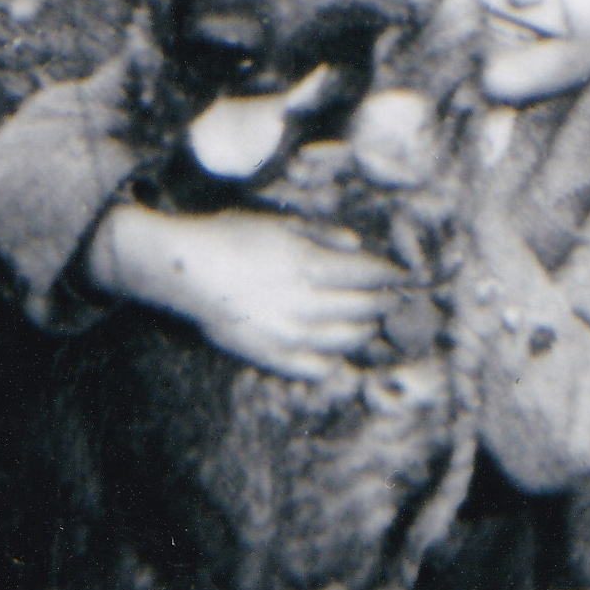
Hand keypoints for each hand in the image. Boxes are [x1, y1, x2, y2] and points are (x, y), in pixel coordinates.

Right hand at [89, 206, 406, 382]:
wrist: (185, 271)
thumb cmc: (233, 236)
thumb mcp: (282, 222)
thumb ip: (324, 234)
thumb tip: (358, 246)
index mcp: (311, 265)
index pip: (369, 275)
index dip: (392, 276)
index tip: (404, 277)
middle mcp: (305, 302)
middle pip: (365, 308)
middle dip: (386, 303)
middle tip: (396, 301)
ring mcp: (289, 334)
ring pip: (346, 339)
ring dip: (366, 331)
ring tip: (372, 323)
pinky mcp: (271, 356)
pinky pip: (315, 367)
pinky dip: (334, 360)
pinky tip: (339, 352)